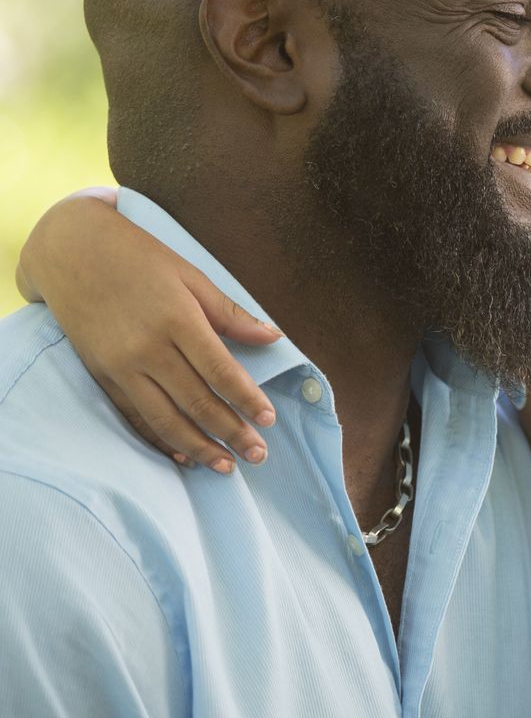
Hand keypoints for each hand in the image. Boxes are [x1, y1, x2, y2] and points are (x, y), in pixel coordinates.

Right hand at [22, 192, 281, 471]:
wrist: (70, 253)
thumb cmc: (138, 258)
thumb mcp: (190, 276)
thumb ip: (230, 313)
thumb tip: (273, 336)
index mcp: (177, 320)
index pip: (221, 371)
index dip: (247, 400)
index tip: (268, 420)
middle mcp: (148, 349)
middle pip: (196, 402)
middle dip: (230, 432)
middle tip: (258, 455)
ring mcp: (121, 366)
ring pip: (165, 418)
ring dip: (198, 446)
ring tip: (226, 465)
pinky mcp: (102, 376)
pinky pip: (134, 417)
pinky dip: (159, 439)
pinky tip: (182, 454)